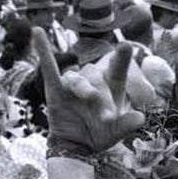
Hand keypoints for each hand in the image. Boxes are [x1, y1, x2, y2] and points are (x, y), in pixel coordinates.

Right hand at [38, 36, 145, 152]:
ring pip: (77, 79)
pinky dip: (43, 50)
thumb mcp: (116, 132)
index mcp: (112, 87)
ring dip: (83, 88)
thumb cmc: (101, 134)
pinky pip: (49, 68)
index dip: (121, 58)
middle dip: (102, 96)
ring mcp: (74, 85)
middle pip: (97, 78)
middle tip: (107, 117)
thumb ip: (127, 124)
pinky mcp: (55, 90)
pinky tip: (37, 32)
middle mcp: (93, 82)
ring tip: (89, 98)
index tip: (125, 46)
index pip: (118, 69)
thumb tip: (141, 118)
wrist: (79, 146)